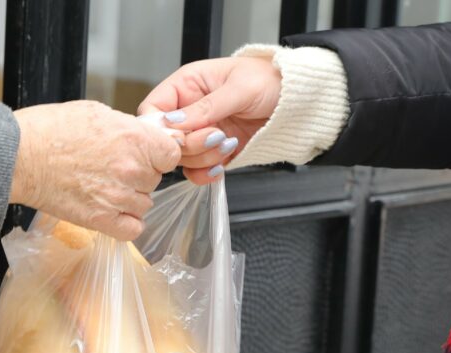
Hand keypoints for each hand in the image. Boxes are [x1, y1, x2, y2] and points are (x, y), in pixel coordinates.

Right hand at [10, 101, 182, 239]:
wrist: (19, 156)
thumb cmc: (50, 130)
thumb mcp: (97, 113)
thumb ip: (128, 127)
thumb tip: (145, 135)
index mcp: (135, 139)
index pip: (172, 154)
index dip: (159, 154)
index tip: (148, 154)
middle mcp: (132, 169)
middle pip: (156, 179)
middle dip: (140, 174)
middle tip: (113, 167)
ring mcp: (119, 196)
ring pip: (145, 204)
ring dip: (130, 198)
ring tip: (104, 186)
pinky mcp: (102, 219)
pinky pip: (132, 228)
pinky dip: (125, 222)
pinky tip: (110, 210)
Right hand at [139, 56, 280, 183]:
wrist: (298, 102)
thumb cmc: (270, 81)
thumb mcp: (239, 89)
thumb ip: (206, 107)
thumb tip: (173, 122)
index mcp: (187, 85)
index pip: (153, 109)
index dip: (159, 128)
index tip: (178, 136)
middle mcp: (189, 111)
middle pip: (166, 140)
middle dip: (189, 145)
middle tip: (216, 136)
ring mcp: (200, 133)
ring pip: (181, 159)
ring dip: (203, 158)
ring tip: (229, 144)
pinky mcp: (213, 152)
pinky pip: (197, 170)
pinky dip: (207, 172)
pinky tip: (223, 163)